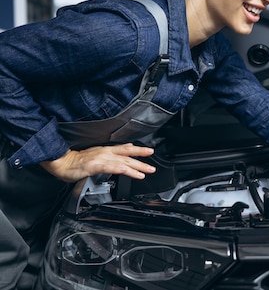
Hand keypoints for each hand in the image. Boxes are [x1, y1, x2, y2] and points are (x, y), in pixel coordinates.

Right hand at [39, 143, 155, 182]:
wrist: (61, 162)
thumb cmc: (75, 161)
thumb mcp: (94, 155)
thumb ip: (108, 155)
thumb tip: (120, 153)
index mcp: (105, 150)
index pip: (125, 148)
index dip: (138, 149)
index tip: (149, 151)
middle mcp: (105, 152)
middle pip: (128, 155)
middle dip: (142, 159)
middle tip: (153, 165)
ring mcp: (101, 159)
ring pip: (123, 162)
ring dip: (137, 167)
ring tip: (147, 171)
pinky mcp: (96, 166)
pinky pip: (113, 168)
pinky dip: (125, 170)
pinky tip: (132, 174)